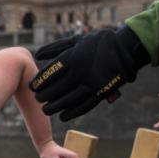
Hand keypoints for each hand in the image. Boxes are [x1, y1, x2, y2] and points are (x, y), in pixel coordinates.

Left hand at [29, 27, 150, 120]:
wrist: (126, 47)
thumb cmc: (97, 42)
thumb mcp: (76, 41)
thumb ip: (55, 47)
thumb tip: (37, 54)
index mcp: (73, 57)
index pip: (50, 73)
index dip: (39, 81)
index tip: (32, 86)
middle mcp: (80, 71)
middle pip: (56, 88)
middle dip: (43, 96)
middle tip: (37, 99)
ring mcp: (91, 83)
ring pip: (68, 100)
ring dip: (54, 107)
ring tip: (46, 110)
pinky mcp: (101, 92)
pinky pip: (84, 106)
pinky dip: (72, 112)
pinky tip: (62, 116)